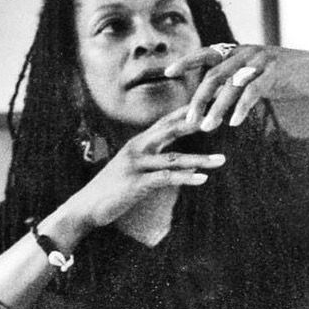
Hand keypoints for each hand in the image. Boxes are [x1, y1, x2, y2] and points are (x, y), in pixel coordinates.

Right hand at [65, 106, 225, 227]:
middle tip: (219, 117)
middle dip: (196, 123)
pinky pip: (165, 178)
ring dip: (199, 159)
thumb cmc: (113, 186)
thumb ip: (154, 157)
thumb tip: (181, 158)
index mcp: (139, 141)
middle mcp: (137, 147)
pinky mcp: (136, 183)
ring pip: (173, 158)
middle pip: (170, 130)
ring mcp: (136, 165)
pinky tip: (202, 179)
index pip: (166, 121)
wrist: (87, 205)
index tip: (207, 103)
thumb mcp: (134, 165)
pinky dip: (185, 178)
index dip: (187, 112)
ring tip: (221, 160)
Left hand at [165, 43, 308, 130]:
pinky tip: (233, 123)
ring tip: (207, 127)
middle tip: (188, 119)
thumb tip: (212, 96)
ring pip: (231, 85)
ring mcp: (261, 61)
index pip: (206, 54)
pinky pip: (253, 92)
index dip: (186, 62)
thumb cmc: (284, 76)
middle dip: (198, 98)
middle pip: (213, 74)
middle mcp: (246, 52)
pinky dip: (241, 108)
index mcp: (238, 51)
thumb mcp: (255, 75)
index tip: (167, 73)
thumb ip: (235, 81)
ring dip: (216, 109)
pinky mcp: (276, 73)